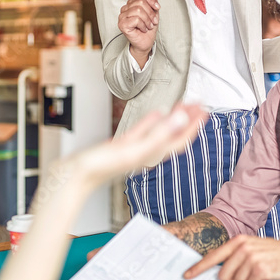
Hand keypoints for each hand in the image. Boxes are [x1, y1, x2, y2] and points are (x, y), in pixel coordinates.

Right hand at [71, 104, 206, 189]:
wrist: (75, 175)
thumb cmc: (101, 167)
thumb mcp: (134, 148)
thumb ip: (158, 134)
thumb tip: (181, 120)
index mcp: (152, 154)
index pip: (180, 138)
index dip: (194, 125)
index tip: (204, 110)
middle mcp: (147, 152)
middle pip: (174, 134)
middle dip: (188, 120)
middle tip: (198, 104)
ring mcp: (135, 148)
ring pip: (161, 131)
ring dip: (174, 118)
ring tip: (184, 105)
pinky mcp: (123, 145)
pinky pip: (144, 130)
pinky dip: (153, 121)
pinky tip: (158, 113)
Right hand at [118, 0, 159, 64]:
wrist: (146, 43)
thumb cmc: (148, 28)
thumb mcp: (153, 11)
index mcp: (131, 3)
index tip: (158, 7)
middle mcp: (125, 8)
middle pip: (141, 1)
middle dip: (151, 12)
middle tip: (153, 21)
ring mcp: (122, 16)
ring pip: (138, 10)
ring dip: (147, 20)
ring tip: (148, 26)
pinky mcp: (122, 24)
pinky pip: (135, 19)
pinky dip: (143, 25)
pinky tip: (143, 29)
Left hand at [183, 236, 279, 279]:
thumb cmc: (275, 254)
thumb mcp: (252, 248)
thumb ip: (236, 256)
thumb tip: (220, 273)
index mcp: (237, 241)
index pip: (213, 256)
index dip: (199, 268)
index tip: (187, 276)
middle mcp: (242, 247)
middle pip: (224, 276)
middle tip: (251, 276)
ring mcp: (250, 257)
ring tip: (261, 275)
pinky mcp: (260, 268)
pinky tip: (268, 278)